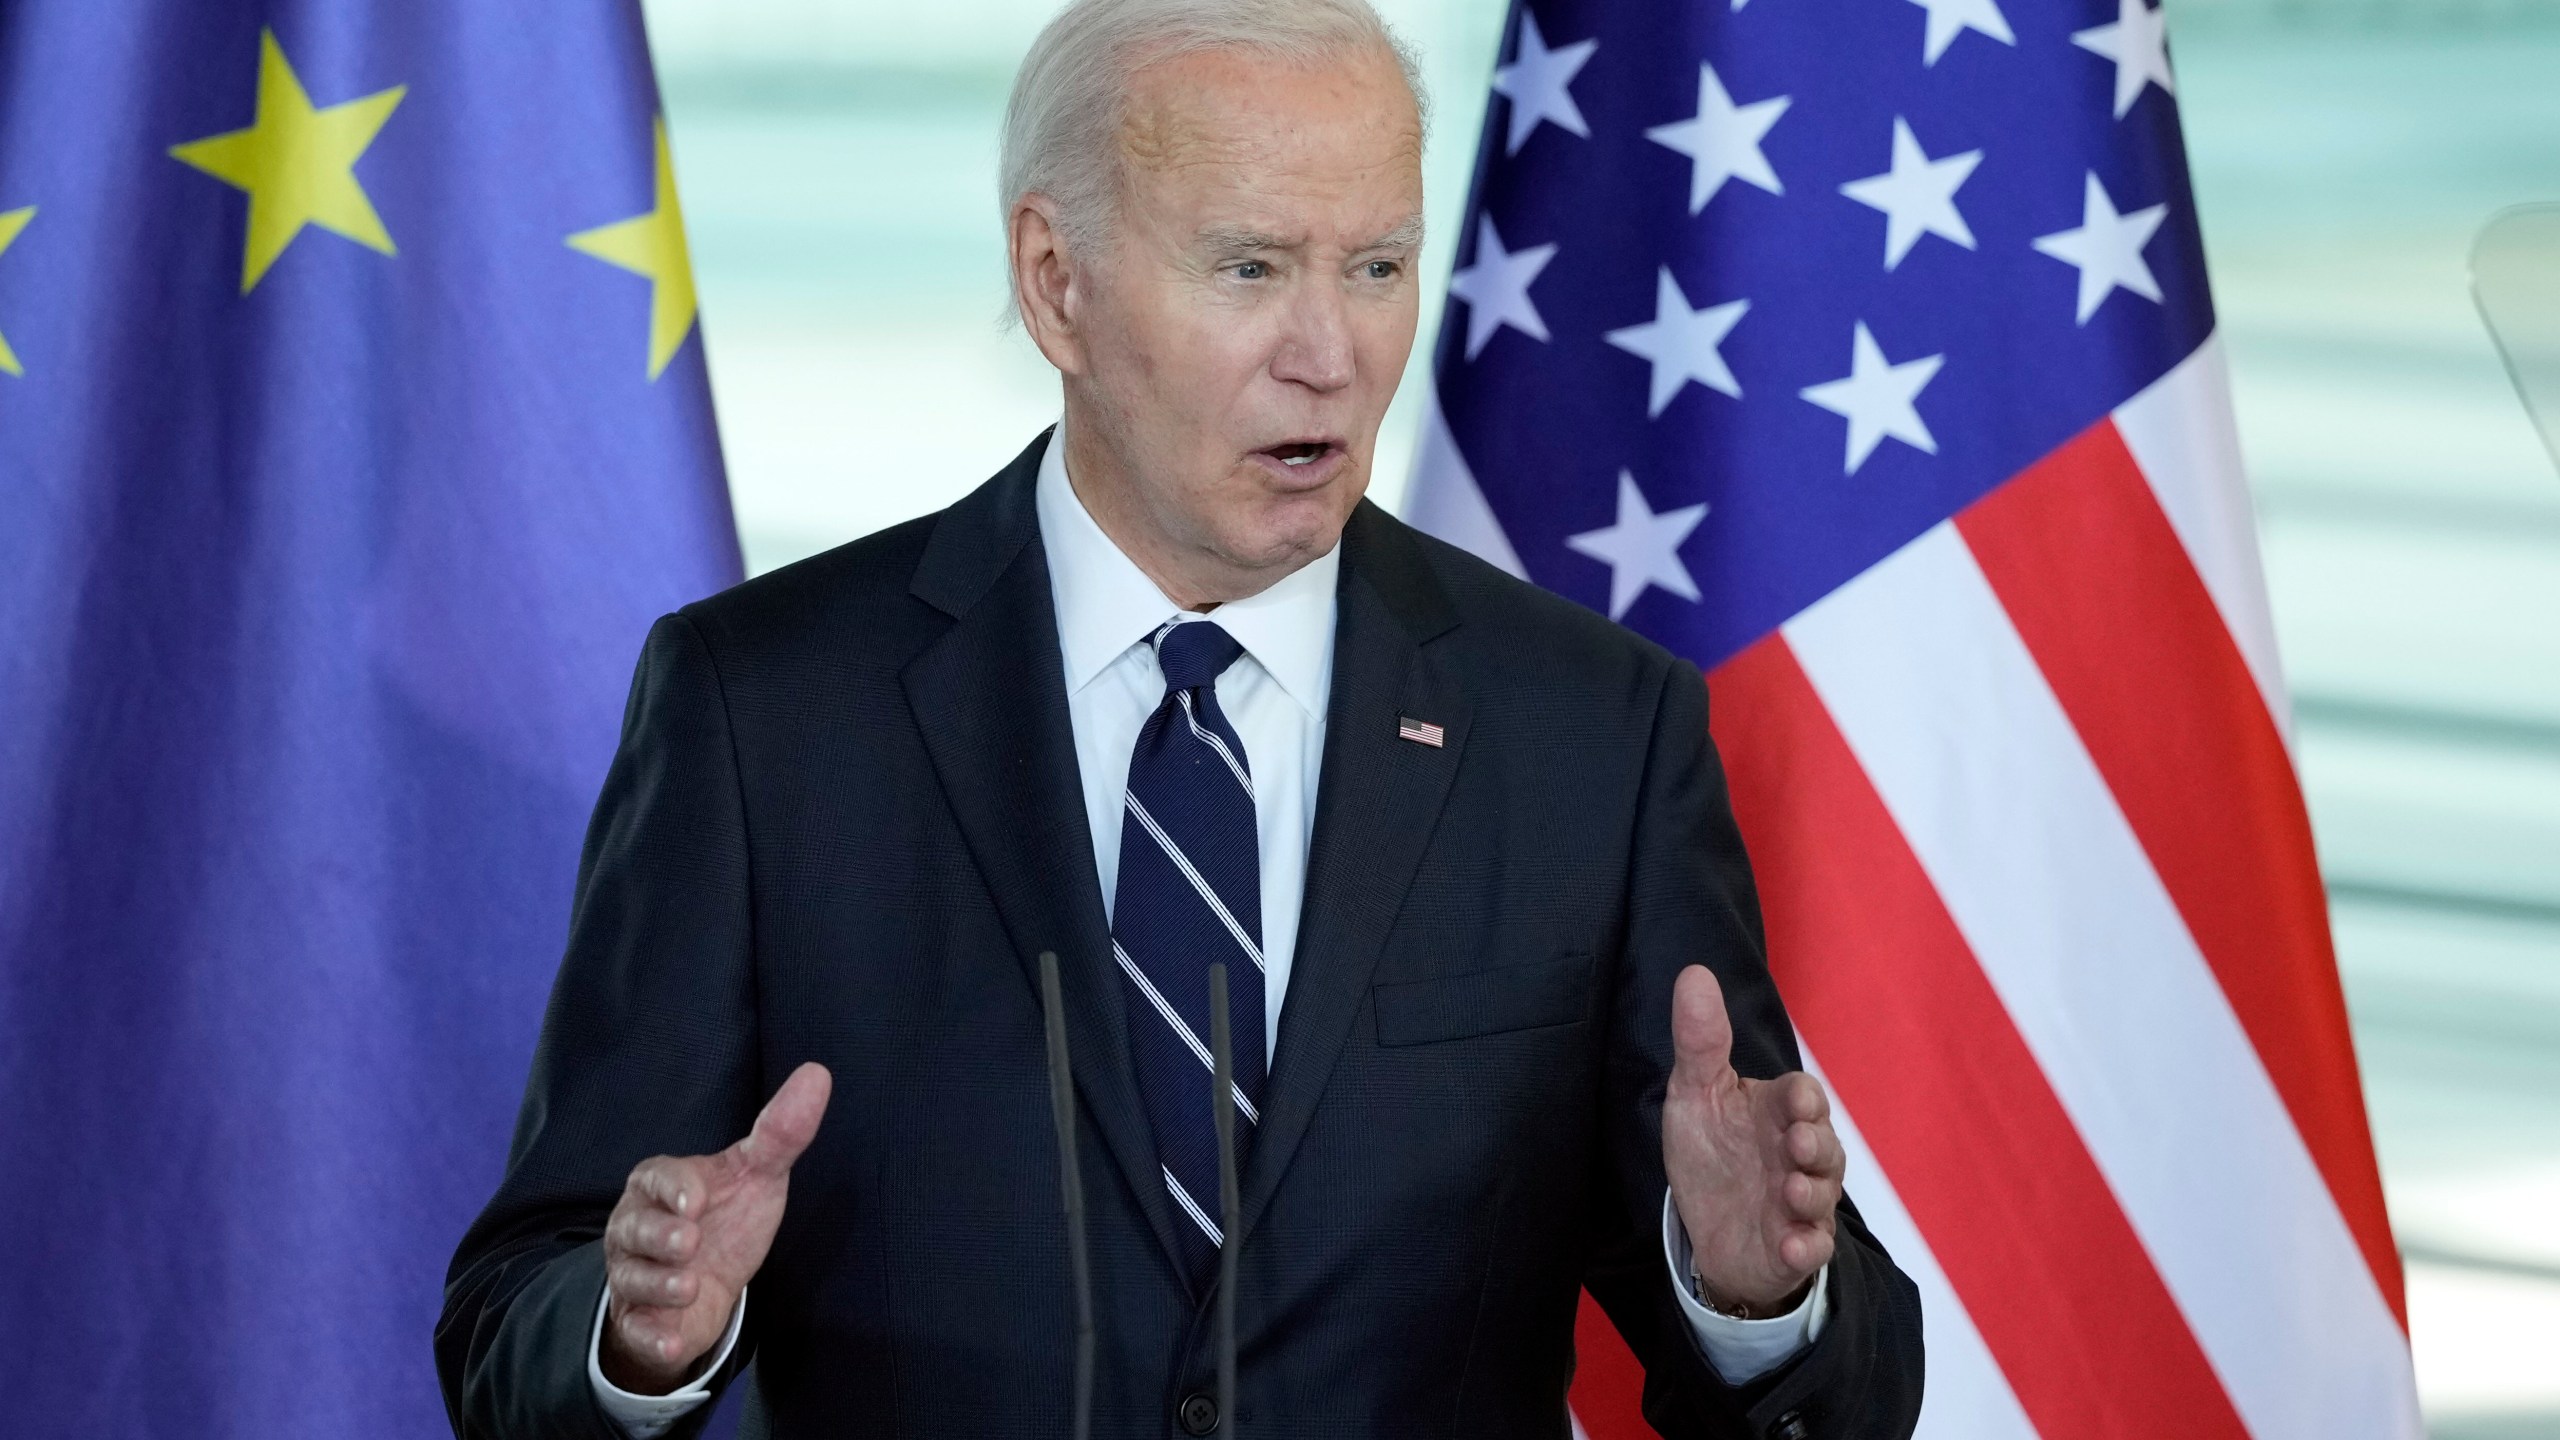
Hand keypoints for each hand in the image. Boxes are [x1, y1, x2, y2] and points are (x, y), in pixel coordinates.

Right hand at [599, 1062, 832, 1393]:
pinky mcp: (641, 1321)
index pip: (656, 1177)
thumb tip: (818, 1073)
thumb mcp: (756, 1174)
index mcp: (660, 1184)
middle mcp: (637, 1227)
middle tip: (687, 1242)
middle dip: (658, 1236)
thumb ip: (781, 1131)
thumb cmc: (726, 1216)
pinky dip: (653, 1336)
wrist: (704, 1285)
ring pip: (633, 1279)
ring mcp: (635, 1275)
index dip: (674, 1188)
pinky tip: (672, 1337)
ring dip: (659, 1285)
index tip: (696, 1200)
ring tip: (689, 1286)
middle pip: (635, 1228)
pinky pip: (638, 1330)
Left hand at [1662, 966, 1842, 1312]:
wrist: (1708, 1226)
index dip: (1803, 1099)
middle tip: (1798, 1145)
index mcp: (1778, 1112)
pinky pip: (1812, 1247)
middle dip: (1815, 1145)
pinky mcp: (1795, 1245)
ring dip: (1812, 1193)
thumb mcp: (1696, 1093)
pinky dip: (1806, 1247)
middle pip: (1823, 1145)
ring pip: (1823, 1195)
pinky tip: (1793, 1245)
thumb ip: (1700, 1040)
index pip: (1804, 1096)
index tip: (1795, 1100)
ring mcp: (1801, 1203)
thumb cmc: (1712, 1150)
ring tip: (1794, 1192)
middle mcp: (1798, 1155)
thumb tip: (1693, 972)